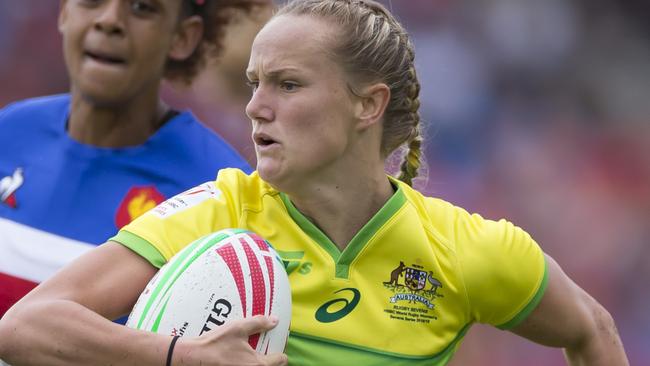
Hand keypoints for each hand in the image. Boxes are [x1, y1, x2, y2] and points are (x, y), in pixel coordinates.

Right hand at [172, 315, 287, 365]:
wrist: (194, 357)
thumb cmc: (216, 343)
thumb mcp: (238, 328)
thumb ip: (258, 323)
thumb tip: (274, 320)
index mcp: (258, 364)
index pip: (281, 360)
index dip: (280, 352)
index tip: (277, 347)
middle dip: (273, 361)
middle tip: (267, 351)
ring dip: (260, 364)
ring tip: (252, 355)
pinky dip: (247, 365)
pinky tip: (239, 358)